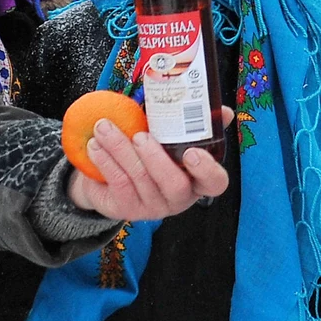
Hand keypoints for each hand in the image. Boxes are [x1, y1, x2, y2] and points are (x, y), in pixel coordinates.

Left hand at [67, 106, 232, 219]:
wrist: (110, 175)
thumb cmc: (149, 150)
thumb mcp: (170, 136)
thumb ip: (193, 122)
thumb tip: (225, 110)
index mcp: (197, 179)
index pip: (215, 182)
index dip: (206, 170)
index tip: (192, 151)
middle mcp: (179, 198)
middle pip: (174, 185)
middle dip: (156, 159)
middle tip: (139, 136)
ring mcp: (153, 207)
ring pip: (140, 180)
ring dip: (120, 149)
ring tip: (104, 127)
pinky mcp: (127, 210)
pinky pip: (118, 185)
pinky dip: (106, 161)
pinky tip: (95, 145)